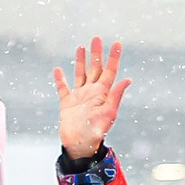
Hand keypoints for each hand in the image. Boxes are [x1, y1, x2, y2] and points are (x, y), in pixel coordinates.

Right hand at [52, 37, 130, 162]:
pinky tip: (58, 70)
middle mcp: (92, 93)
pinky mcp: (67, 103)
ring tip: (81, 47)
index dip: (114, 57)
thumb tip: (127, 79)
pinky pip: (63, 88)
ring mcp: (79, 97)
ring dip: (80, 61)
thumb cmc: (95, 133)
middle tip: (96, 38)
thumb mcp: (108, 114)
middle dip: (96, 53)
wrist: (79, 146)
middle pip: (95, 69)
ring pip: (80, 74)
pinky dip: (60, 79)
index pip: (110, 71)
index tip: (117, 43)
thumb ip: (115, 96)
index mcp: (102, 94)